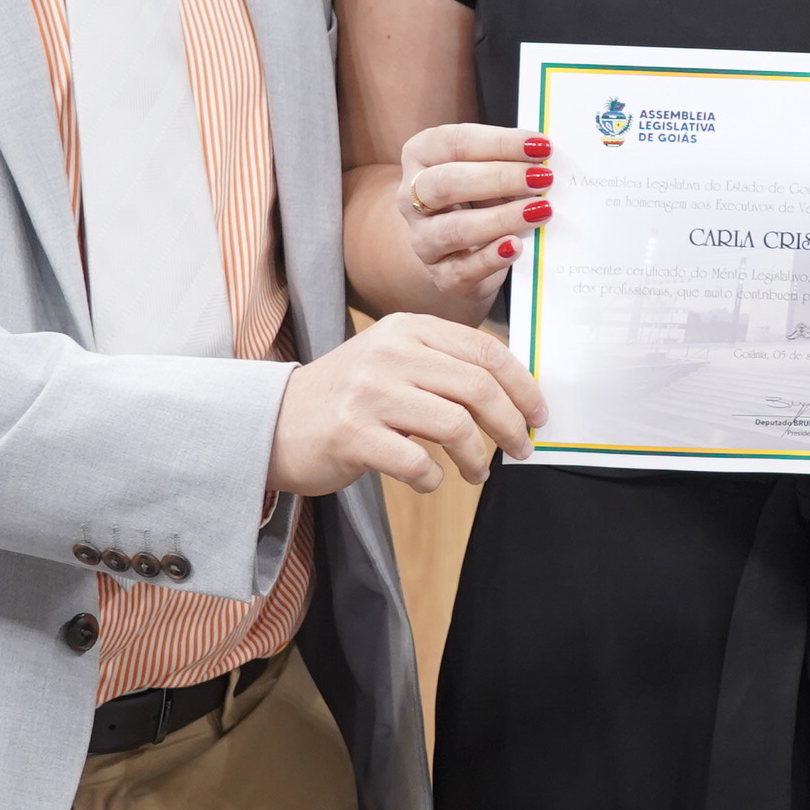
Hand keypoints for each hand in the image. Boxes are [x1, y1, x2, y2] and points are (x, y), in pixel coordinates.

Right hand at [266, 311, 544, 496]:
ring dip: (477, 457)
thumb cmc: (347, 398)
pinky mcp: (351, 434)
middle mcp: (390, 352)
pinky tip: (429, 480)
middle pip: (478, 387)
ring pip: (455, 424)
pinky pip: (417, 462)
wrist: (271, 422)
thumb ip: (445, 367)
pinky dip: (433, 478)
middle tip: (520, 450)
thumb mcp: (395, 363)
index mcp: (407, 328)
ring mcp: (369, 392)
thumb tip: (515, 396)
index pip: (486, 350)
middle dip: (510, 424)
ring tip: (477, 473)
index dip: (523, 385)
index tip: (539, 414)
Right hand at [389, 120, 554, 313]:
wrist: (466, 254)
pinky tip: (516, 246)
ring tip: (540, 211)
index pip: (453, 143)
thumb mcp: (489, 173)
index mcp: (420, 157)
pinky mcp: (442, 275)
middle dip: (500, 178)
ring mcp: (423, 239)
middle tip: (542, 178)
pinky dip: (492, 257)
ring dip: (502, 218)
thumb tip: (546, 155)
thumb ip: (510, 161)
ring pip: (454, 229)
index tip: (540, 145)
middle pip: (447, 183)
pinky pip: (464, 269)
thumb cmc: (480, 199)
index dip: (498, 142)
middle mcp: (411, 198)